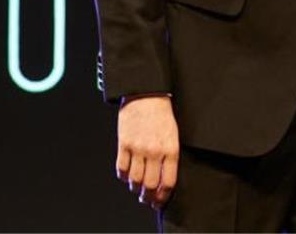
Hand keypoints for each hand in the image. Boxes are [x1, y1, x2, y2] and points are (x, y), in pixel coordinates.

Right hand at [116, 95, 178, 209]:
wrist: (146, 95)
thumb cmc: (162, 114)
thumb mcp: (173, 134)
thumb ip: (170, 155)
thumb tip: (165, 178)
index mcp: (171, 149)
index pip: (169, 181)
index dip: (164, 196)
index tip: (160, 200)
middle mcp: (154, 150)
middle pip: (150, 185)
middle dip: (148, 197)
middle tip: (147, 199)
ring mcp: (138, 148)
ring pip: (134, 179)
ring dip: (135, 188)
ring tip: (137, 188)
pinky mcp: (124, 143)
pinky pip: (121, 168)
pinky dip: (123, 176)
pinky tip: (126, 175)